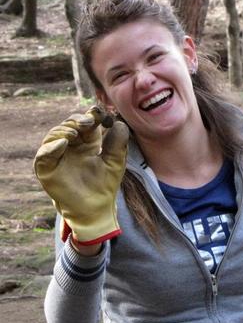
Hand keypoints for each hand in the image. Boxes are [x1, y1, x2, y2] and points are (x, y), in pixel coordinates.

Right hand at [34, 107, 128, 245]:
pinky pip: (44, 155)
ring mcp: (57, 157)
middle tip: (89, 121)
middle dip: (78, 120)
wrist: (96, 209)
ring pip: (54, 135)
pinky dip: (51, 147)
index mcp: (87, 143)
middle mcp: (70, 147)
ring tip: (75, 132)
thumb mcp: (115, 162)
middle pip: (69, 125)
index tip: (99, 113)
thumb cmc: (105, 186)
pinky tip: (63, 143)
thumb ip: (118, 143)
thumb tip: (118, 123)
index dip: (92, 115)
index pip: (86, 123)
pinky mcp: (47, 169)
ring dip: (64, 130)